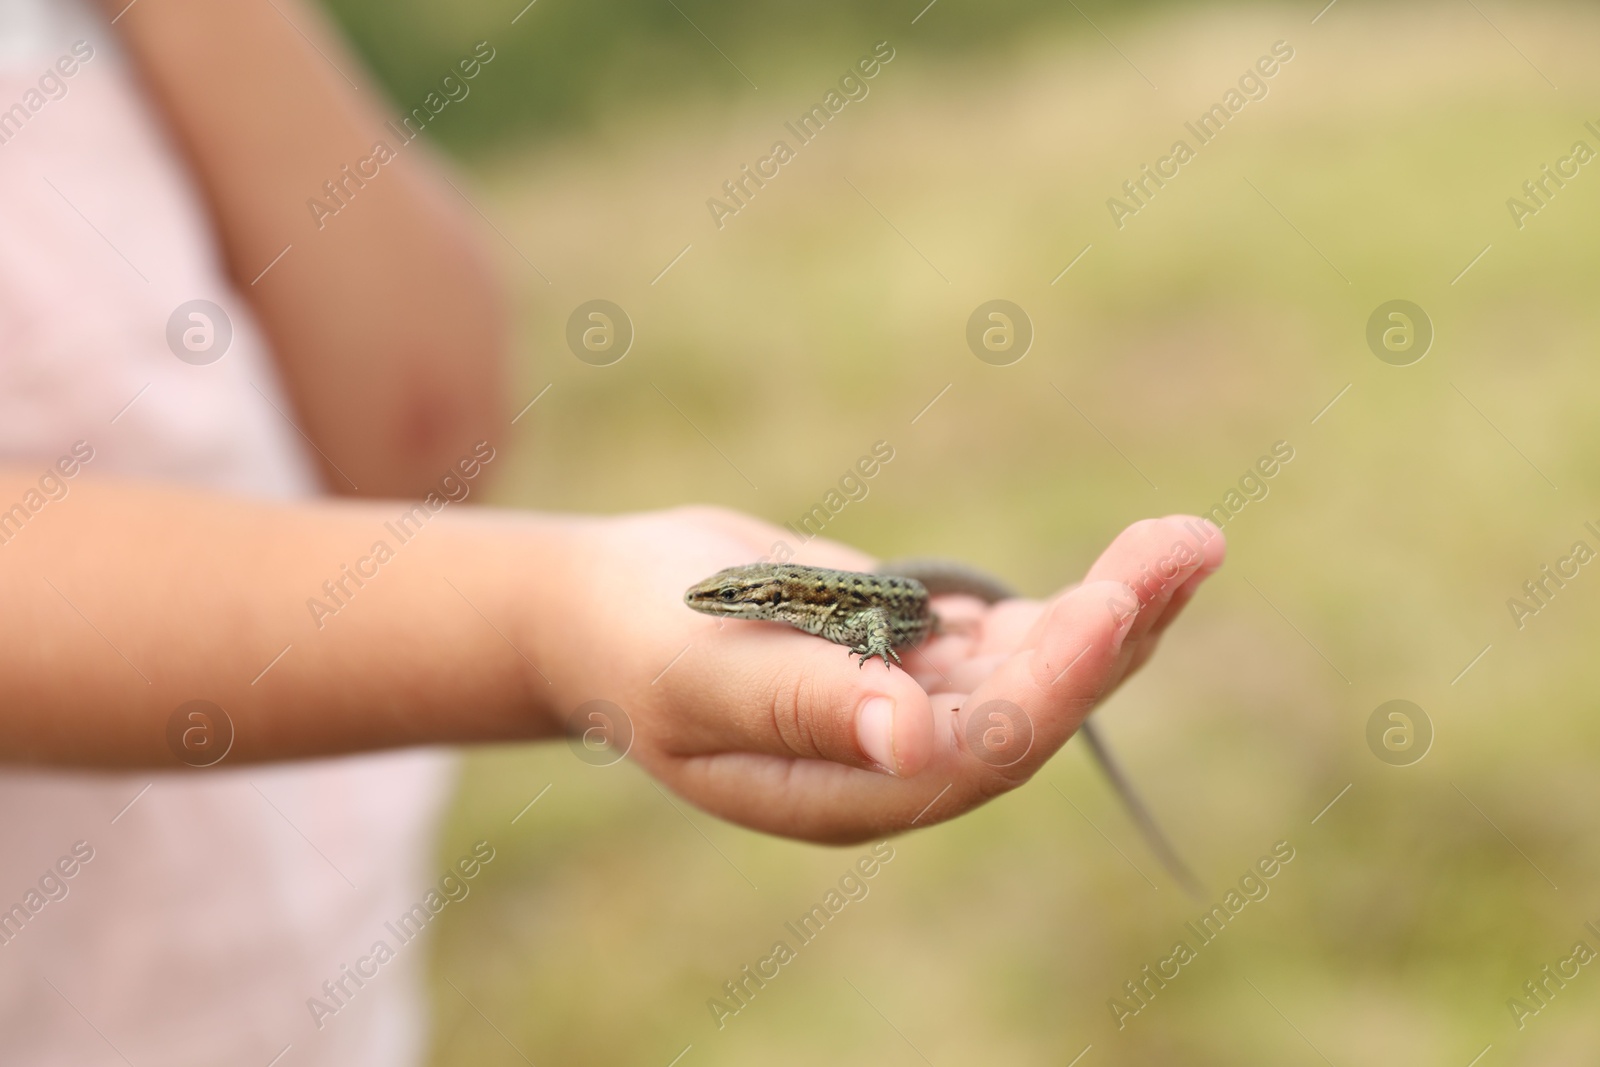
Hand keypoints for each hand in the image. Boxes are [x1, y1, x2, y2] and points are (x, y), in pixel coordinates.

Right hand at [531, 507, 1224, 842]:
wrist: (605, 609)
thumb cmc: (633, 634)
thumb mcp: (703, 670)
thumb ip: (805, 706)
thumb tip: (916, 746)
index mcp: (851, 789)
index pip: (980, 750)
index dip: (1054, 678)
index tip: (1113, 598)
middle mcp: (900, 762)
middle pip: (1035, 707)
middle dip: (1117, 627)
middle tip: (1191, 544)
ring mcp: (914, 711)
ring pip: (1040, 669)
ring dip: (1117, 608)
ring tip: (1190, 541)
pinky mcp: (916, 661)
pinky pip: (1014, 641)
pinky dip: (1071, 605)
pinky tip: (1132, 570)